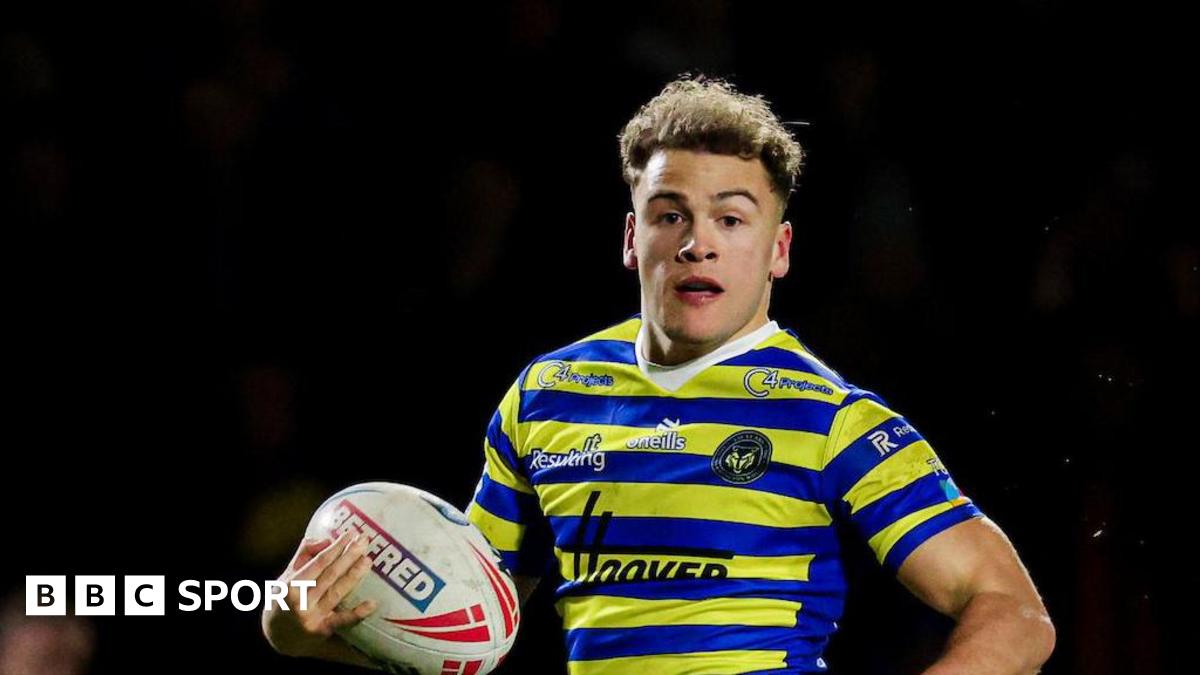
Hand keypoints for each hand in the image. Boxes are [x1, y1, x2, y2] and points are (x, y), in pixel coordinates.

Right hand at [262, 530, 377, 657]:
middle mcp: (301, 600)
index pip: (319, 561)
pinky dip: (357, 613)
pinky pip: (341, 621)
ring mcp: (311, 616)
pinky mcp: (321, 631)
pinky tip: (372, 604)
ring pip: (337, 592)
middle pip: (330, 574)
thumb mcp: (287, 575)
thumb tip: (327, 539)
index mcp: (292, 584)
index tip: (352, 533)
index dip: (336, 546)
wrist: (275, 636)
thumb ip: (304, 554)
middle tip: (365, 541)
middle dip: (349, 556)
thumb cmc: (284, 599)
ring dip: (354, 575)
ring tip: (368, 560)